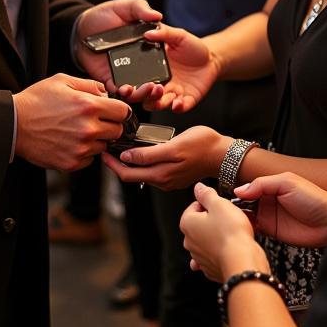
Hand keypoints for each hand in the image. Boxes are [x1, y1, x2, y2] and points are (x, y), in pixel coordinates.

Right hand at [13, 73, 130, 170]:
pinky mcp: (72, 162)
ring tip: (76, 131)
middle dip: (109, 124)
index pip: (123, 112)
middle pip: (117, 131)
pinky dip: (84, 152)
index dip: (119, 110)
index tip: (113, 111)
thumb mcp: (62, 81)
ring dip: (96, 139)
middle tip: (93, 121)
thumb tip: (105, 92)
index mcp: (88, 106)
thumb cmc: (35, 102)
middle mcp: (88, 129)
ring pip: (103, 146)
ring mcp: (81, 148)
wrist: (13, 124)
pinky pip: (89, 159)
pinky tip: (70, 142)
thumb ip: (89, 85)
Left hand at [76, 0, 163, 92]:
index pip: (162, 60)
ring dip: (141, 93)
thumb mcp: (125, 7)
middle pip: (152, 78)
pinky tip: (123, 89)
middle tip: (156, 88)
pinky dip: (121, 92)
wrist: (81, 28)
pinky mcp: (110, 79)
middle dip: (156, 87)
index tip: (172, 75)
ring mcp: (124, 72)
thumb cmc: (104, 15)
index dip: (167, 68)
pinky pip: (117, 89)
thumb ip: (141, 8)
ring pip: (137, 88)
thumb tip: (157, 15)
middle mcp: (139, 61)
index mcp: (147, 45)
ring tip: (139, 89)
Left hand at [102, 125, 229, 190]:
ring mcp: (169, 180)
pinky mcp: (175, 175)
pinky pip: (152, 171)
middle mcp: (162, 181)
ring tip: (120, 148)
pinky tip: (140, 152)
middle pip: (132, 175)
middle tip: (107, 149)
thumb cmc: (202, 146)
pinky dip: (142, 163)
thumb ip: (149, 154)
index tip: (103, 152)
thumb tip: (126, 157)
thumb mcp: (174, 146)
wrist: (223, 154)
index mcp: (160, 175)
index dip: (113, 164)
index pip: (127, 174)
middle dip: (117, 164)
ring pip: (142, 174)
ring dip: (129, 163)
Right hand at [118, 23, 217, 112]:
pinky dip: (177, 107)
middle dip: (143, 95)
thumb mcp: (179, 36)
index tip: (127, 85)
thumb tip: (148, 32)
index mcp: (153, 69)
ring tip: (162, 92)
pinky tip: (177, 103)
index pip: (136, 81)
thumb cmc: (193, 47)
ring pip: (158, 104)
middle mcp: (160, 83)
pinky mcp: (186, 99)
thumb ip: (164, 33)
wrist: (212, 57)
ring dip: (157, 102)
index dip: (129, 86)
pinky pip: (179, 108)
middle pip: (144, 96)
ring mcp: (173, 92)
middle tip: (148, 86)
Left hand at [179, 182, 267, 282]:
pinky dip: (220, 252)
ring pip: (207, 240)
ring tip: (233, 232)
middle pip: (201, 223)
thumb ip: (207, 194)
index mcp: (187, 223)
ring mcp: (199, 257)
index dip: (210, 203)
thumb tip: (199, 188)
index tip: (221, 205)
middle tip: (229, 217)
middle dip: (214, 219)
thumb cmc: (231, 233)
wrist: (242, 260)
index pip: (195, 205)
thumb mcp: (219, 204)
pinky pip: (214, 256)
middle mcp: (189, 241)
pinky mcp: (210, 268)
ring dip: (217, 235)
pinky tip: (229, 248)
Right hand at [234, 173, 326, 247]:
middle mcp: (267, 201)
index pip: (248, 188)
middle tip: (226, 212)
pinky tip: (242, 229)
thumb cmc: (314, 198)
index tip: (227, 199)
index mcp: (270, 186)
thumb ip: (262, 184)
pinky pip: (255, 230)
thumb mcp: (286, 183)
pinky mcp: (272, 232)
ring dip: (239, 218)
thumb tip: (239, 190)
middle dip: (235, 207)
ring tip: (231, 221)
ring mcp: (269, 217)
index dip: (237, 194)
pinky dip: (247, 229)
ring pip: (247, 217)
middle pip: (244, 203)